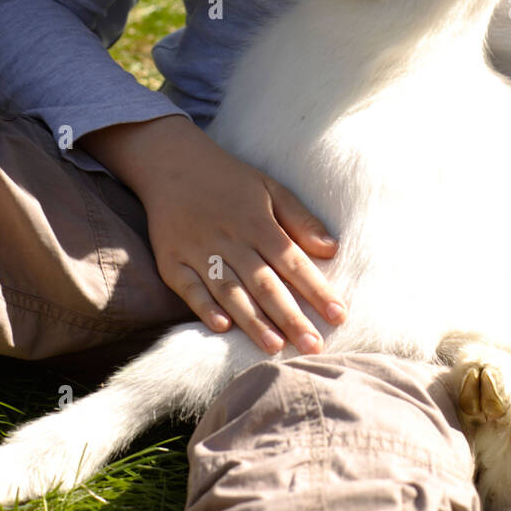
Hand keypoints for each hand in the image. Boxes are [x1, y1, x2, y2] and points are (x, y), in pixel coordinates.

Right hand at [83, 115, 346, 353]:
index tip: (339, 315)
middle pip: (264, 283)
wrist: (172, 163)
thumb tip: (332, 250)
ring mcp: (198, 251)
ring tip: (275, 347)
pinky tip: (222, 326)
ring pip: (230, 291)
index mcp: (258, 222)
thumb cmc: (230, 180)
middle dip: (291, 316)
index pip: (293, 261)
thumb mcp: (270, 189)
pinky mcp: (171, 261)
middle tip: (313, 347)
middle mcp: (230, 238)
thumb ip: (300, 220)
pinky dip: (204, 307)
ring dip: (253, 320)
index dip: (317, 289)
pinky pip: (189, 288)